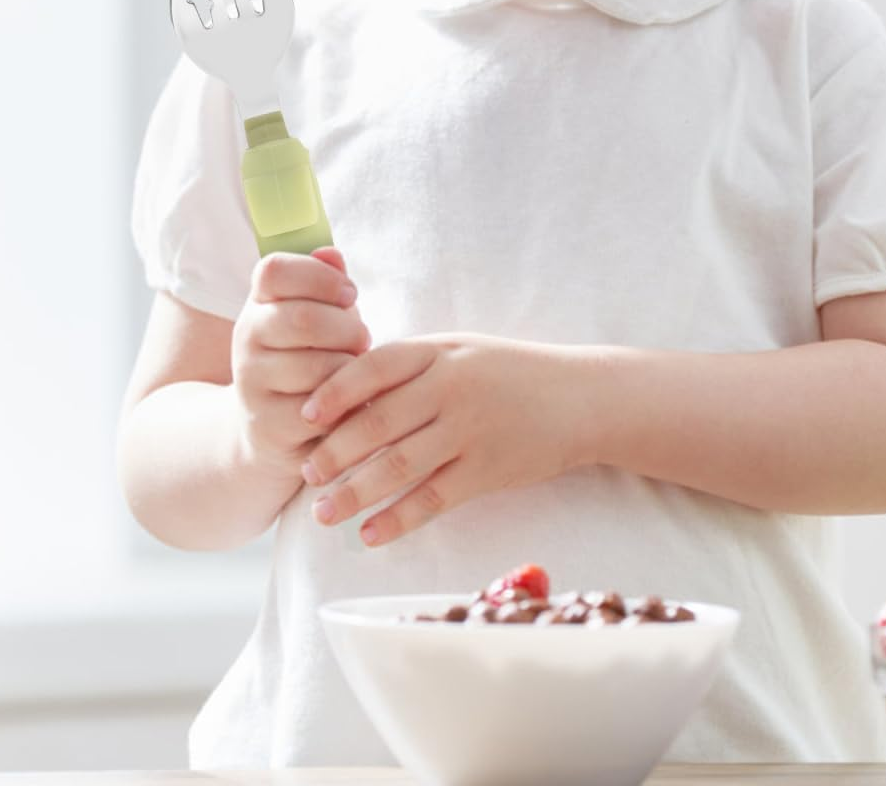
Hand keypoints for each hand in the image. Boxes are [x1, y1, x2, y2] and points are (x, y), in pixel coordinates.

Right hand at [230, 247, 370, 479]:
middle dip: (347, 328)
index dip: (319, 276)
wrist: (269, 426)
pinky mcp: (270, 424)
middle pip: (302, 318)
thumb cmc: (307, 356)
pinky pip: (322, 406)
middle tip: (362, 338)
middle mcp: (246, 338)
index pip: (273, 271)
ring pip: (316, 365)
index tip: (349, 293)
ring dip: (349, 366)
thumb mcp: (315, 314)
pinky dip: (345, 401)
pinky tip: (346, 399)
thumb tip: (331, 253)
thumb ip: (325, 282)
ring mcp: (253, 382)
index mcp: (258, 303)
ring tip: (353, 369)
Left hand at [297, 333, 582, 546]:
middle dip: (335, 452)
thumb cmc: (509, 372)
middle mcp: (451, 389)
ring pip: (400, 465)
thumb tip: (345, 387)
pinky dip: (398, 519)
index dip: (335, 392)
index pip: (374, 368)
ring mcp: (470, 431)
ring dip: (356, 492)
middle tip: (305, 474)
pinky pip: (433, 499)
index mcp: (439, 353)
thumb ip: (410, 364)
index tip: (304, 416)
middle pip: (379, 422)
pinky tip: (371, 535)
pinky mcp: (488, 471)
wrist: (581, 397)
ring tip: (323, 514)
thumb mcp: (460, 350)